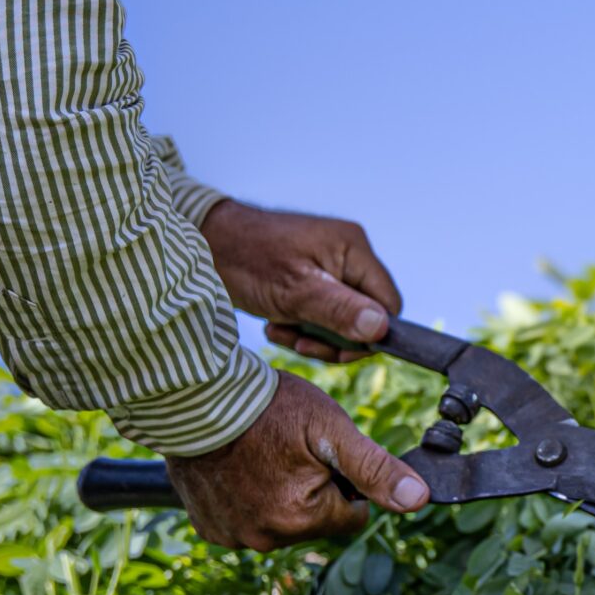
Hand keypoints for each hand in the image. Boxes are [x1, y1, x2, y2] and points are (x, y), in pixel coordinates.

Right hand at [165, 372, 430, 550]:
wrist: (194, 397)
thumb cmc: (267, 407)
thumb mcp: (331, 430)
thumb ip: (376, 469)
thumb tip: (419, 499)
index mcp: (303, 518)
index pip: (353, 516)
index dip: (346, 482)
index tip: (321, 453)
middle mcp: (266, 539)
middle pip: (318, 521)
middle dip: (314, 489)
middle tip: (290, 449)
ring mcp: (233, 536)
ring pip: (283, 522)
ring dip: (281, 495)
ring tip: (263, 454)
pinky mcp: (210, 528)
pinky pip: (247, 521)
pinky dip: (249, 499)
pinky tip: (239, 467)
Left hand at [200, 199, 399, 361]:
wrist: (206, 246)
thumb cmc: (247, 260)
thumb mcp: (295, 292)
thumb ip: (340, 310)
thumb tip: (381, 330)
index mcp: (354, 249)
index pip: (388, 302)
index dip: (369, 332)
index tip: (336, 348)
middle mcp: (348, 255)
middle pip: (367, 314)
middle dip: (334, 337)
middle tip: (300, 342)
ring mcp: (330, 267)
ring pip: (343, 319)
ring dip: (314, 335)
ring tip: (281, 331)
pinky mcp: (312, 280)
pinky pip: (323, 314)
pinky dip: (302, 327)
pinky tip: (276, 324)